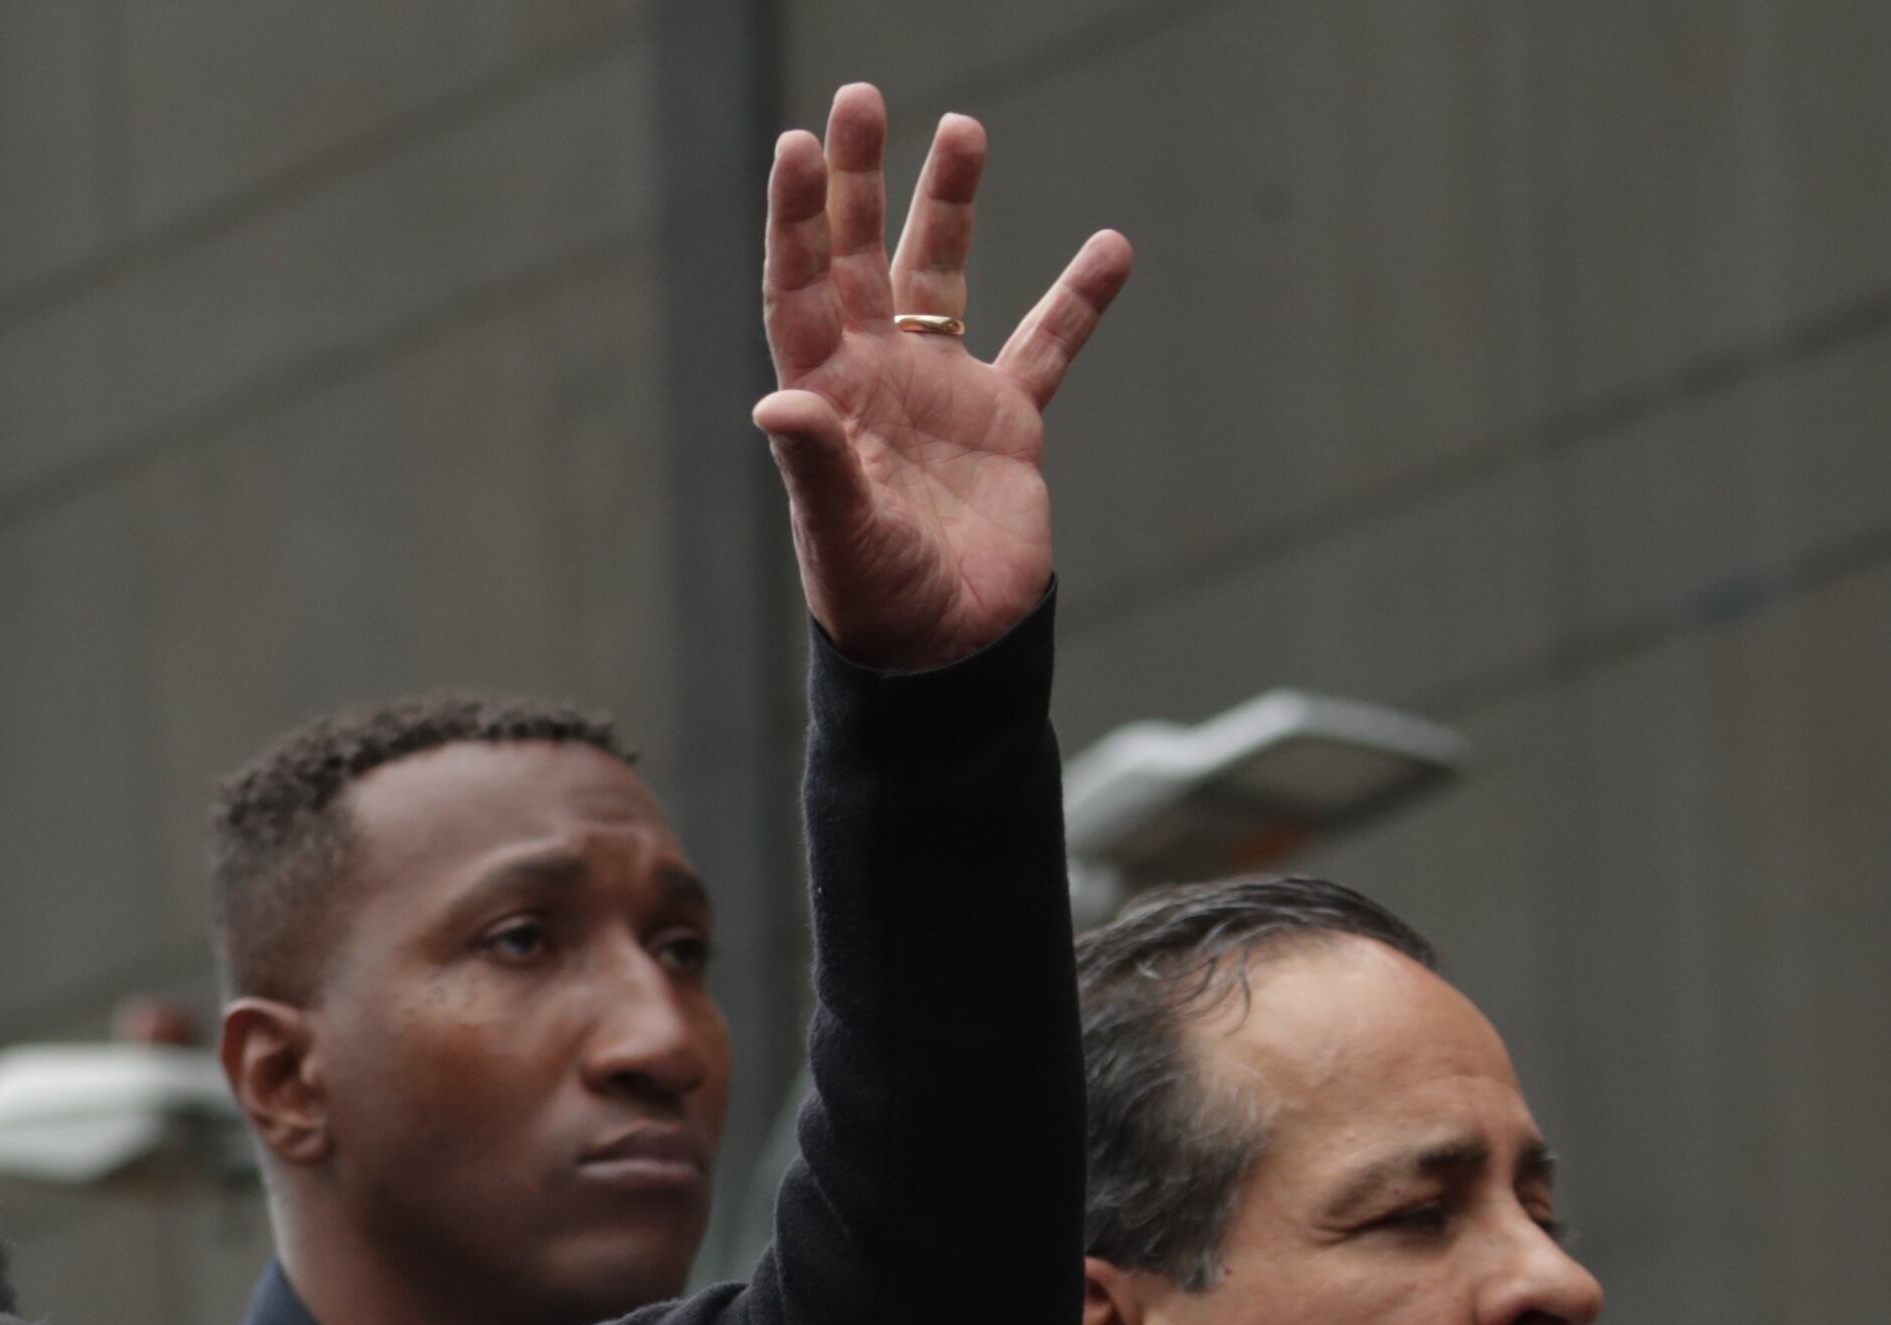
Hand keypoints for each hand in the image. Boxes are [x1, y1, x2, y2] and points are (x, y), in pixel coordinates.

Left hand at [759, 84, 1132, 668]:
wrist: (948, 660)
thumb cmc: (878, 607)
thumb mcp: (845, 537)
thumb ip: (816, 467)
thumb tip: (779, 403)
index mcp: (824, 397)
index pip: (800, 287)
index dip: (798, 217)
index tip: (800, 143)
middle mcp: (875, 380)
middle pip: (860, 258)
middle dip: (859, 179)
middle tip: (860, 97)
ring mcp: (940, 394)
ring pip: (944, 278)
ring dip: (950, 206)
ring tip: (962, 128)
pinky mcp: (1005, 423)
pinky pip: (1045, 345)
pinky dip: (1076, 301)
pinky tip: (1111, 246)